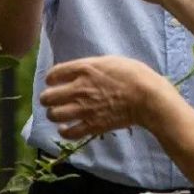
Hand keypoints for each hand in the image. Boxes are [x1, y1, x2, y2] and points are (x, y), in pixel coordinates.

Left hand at [40, 55, 176, 137]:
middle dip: (47, 98)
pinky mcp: (92, 125)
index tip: (53, 81)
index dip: (51, 78)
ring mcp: (84, 109)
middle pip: (48, 97)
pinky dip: (64, 131)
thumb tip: (80, 71)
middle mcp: (79, 89)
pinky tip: (65, 128)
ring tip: (58, 113)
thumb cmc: (133, 74)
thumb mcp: (109, 61)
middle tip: (51, 99)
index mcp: (84, 69)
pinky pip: (69, 133)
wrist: (146, 97)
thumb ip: (90, 66)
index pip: (53, 74)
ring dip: (53, 114)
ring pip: (54, 115)